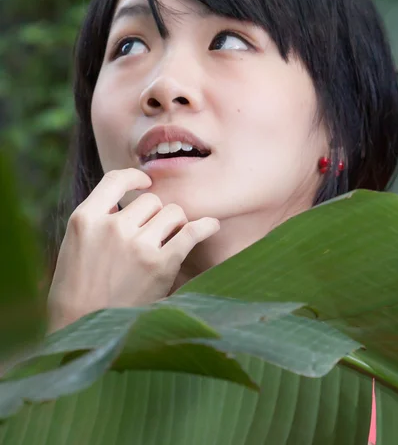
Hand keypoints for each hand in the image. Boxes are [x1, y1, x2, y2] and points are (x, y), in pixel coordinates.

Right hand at [47, 168, 219, 332]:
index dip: (135, 177)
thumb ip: (101, 217)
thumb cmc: (79, 287)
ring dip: (174, 224)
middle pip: (151, 200)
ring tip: (168, 240)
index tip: (146, 183)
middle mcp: (112, 227)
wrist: (82, 330)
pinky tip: (211, 225)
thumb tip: (137, 192)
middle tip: (150, 234)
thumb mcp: (76, 243)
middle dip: (154, 214)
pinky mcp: (161, 265)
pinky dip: (205, 226)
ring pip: (172, 213)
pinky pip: (192, 231)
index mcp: (85, 218)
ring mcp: (137, 245)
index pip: (116, 179)